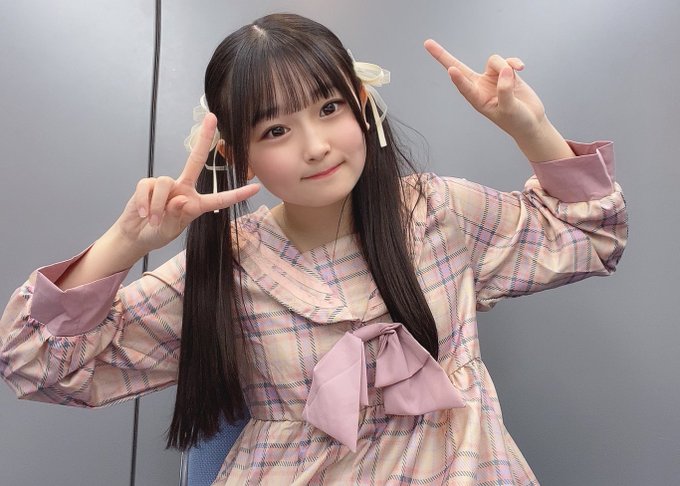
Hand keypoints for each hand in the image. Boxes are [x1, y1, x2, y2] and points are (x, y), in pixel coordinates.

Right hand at [115, 113, 259, 252]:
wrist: (136, 235)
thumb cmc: (159, 231)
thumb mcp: (173, 228)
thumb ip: (179, 215)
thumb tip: (181, 198)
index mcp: (195, 202)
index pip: (219, 198)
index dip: (237, 194)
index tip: (256, 188)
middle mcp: (183, 188)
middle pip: (195, 160)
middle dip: (204, 138)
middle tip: (212, 117)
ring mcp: (165, 185)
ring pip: (164, 182)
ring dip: (158, 205)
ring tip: (154, 220)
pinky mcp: (146, 184)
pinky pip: (147, 188)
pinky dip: (145, 203)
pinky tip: (143, 214)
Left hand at [424, 39, 546, 140]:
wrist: (531, 122)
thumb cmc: (516, 121)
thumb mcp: (509, 109)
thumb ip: (505, 90)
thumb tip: (506, 70)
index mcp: (477, 99)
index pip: (463, 86)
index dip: (457, 78)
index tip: (450, 71)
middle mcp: (481, 87)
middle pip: (459, 67)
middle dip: (443, 56)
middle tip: (427, 43)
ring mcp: (493, 79)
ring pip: (493, 61)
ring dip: (504, 66)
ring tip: (515, 75)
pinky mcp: (507, 74)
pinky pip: (507, 61)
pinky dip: (514, 62)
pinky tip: (521, 68)